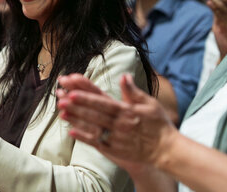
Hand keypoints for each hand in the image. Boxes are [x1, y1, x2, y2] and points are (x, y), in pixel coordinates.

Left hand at [57, 74, 177, 169]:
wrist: (166, 150)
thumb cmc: (158, 124)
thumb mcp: (149, 104)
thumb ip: (134, 91)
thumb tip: (124, 76)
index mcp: (127, 110)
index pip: (103, 102)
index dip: (87, 97)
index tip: (72, 90)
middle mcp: (120, 124)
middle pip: (94, 113)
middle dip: (76, 106)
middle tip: (60, 98)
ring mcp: (116, 138)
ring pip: (93, 127)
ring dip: (76, 120)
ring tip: (61, 112)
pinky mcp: (115, 150)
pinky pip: (97, 143)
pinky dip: (84, 138)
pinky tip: (71, 132)